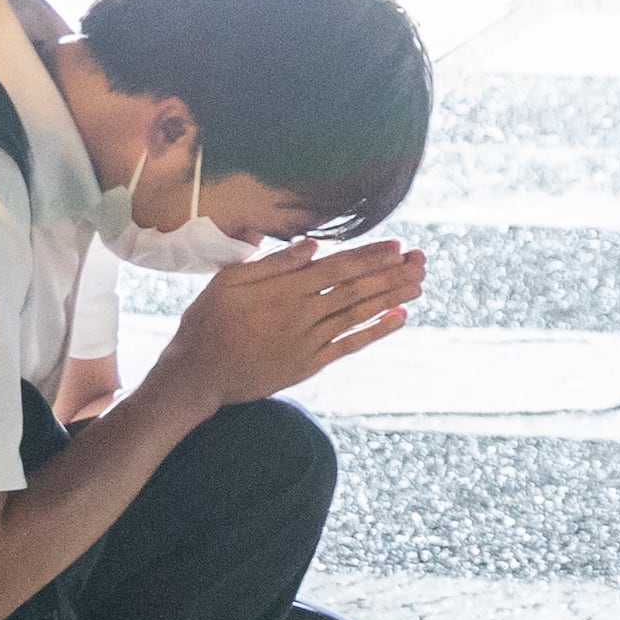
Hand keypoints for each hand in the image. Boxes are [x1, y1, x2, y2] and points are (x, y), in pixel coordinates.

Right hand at [150, 240, 426, 407]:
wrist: (198, 375)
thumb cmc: (209, 322)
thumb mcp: (230, 281)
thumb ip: (273, 263)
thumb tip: (311, 244)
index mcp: (284, 290)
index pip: (337, 267)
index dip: (370, 256)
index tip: (397, 245)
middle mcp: (302, 314)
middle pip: (355, 289)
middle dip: (390, 273)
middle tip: (420, 261)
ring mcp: (308, 342)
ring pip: (357, 314)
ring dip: (390, 298)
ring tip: (418, 283)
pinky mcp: (309, 364)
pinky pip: (349, 345)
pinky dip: (375, 331)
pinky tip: (398, 319)